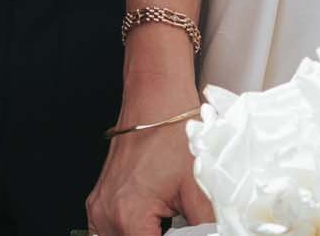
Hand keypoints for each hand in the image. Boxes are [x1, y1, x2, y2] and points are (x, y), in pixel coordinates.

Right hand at [86, 85, 213, 235]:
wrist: (157, 97)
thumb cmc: (173, 131)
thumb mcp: (199, 189)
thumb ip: (208, 226)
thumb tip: (220, 234)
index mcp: (129, 216)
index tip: (189, 231)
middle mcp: (106, 214)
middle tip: (182, 225)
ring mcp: (99, 208)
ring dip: (145, 235)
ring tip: (168, 223)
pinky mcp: (99, 201)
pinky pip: (108, 233)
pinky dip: (130, 233)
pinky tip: (152, 224)